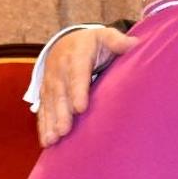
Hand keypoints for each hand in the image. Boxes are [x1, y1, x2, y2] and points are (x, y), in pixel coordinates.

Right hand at [37, 27, 138, 146]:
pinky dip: (43, 125)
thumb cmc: (93, 43)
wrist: (66, 42)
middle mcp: (59, 69)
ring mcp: (50, 81)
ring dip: (50, 122)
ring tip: (52, 140)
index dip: (78, 91)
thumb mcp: (105, 37)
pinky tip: (46, 141)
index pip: (77, 74)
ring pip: (49, 103)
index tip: (80, 108)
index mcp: (76, 56)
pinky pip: (43, 109)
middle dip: (61, 112)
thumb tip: (134, 44)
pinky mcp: (45, 92)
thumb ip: (117, 41)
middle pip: (60, 93)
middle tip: (64, 130)